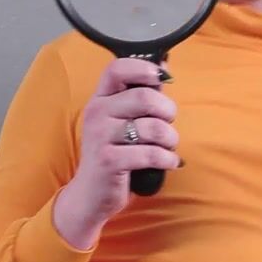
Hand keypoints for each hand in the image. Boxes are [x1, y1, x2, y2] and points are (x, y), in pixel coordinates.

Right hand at [52, 56, 179, 248]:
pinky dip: (168, 159)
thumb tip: (164, 67)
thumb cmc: (114, 154)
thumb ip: (140, 97)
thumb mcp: (120, 122)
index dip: (142, 68)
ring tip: (168, 146)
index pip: (117, 69)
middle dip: (168, 110)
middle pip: (144, 97)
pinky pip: (151, 154)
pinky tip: (170, 162)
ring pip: (153, 127)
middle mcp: (97, 114)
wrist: (90, 194)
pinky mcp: (110, 161)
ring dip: (170, 138)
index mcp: (99, 99)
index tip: (160, 77)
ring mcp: (101, 137)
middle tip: (169, 122)